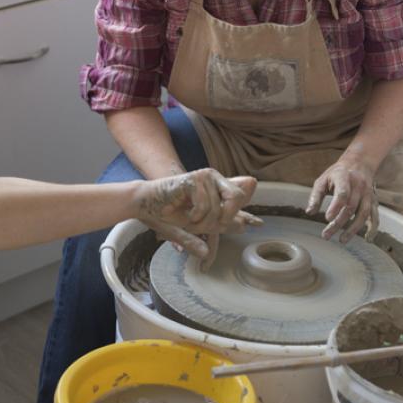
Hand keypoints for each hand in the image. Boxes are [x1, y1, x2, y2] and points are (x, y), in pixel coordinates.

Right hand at [136, 170, 258, 266]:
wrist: (144, 204)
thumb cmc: (167, 214)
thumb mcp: (197, 224)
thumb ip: (218, 224)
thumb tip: (242, 225)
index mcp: (216, 189)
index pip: (239, 195)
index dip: (249, 207)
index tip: (259, 223)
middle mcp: (214, 180)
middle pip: (237, 198)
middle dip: (225, 219)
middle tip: (206, 225)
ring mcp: (205, 177)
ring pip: (219, 209)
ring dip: (203, 222)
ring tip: (189, 220)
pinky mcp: (195, 178)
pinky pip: (205, 205)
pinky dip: (195, 216)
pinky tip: (185, 214)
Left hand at [306, 156, 378, 242]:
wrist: (360, 163)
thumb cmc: (336, 174)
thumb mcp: (322, 180)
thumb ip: (316, 196)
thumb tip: (309, 212)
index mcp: (344, 177)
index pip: (342, 193)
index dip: (335, 207)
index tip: (327, 219)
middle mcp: (359, 186)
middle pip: (351, 207)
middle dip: (338, 223)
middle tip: (326, 235)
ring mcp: (368, 193)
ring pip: (364, 213)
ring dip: (353, 229)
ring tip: (342, 240)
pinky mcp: (374, 200)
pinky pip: (375, 216)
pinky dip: (373, 228)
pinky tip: (367, 239)